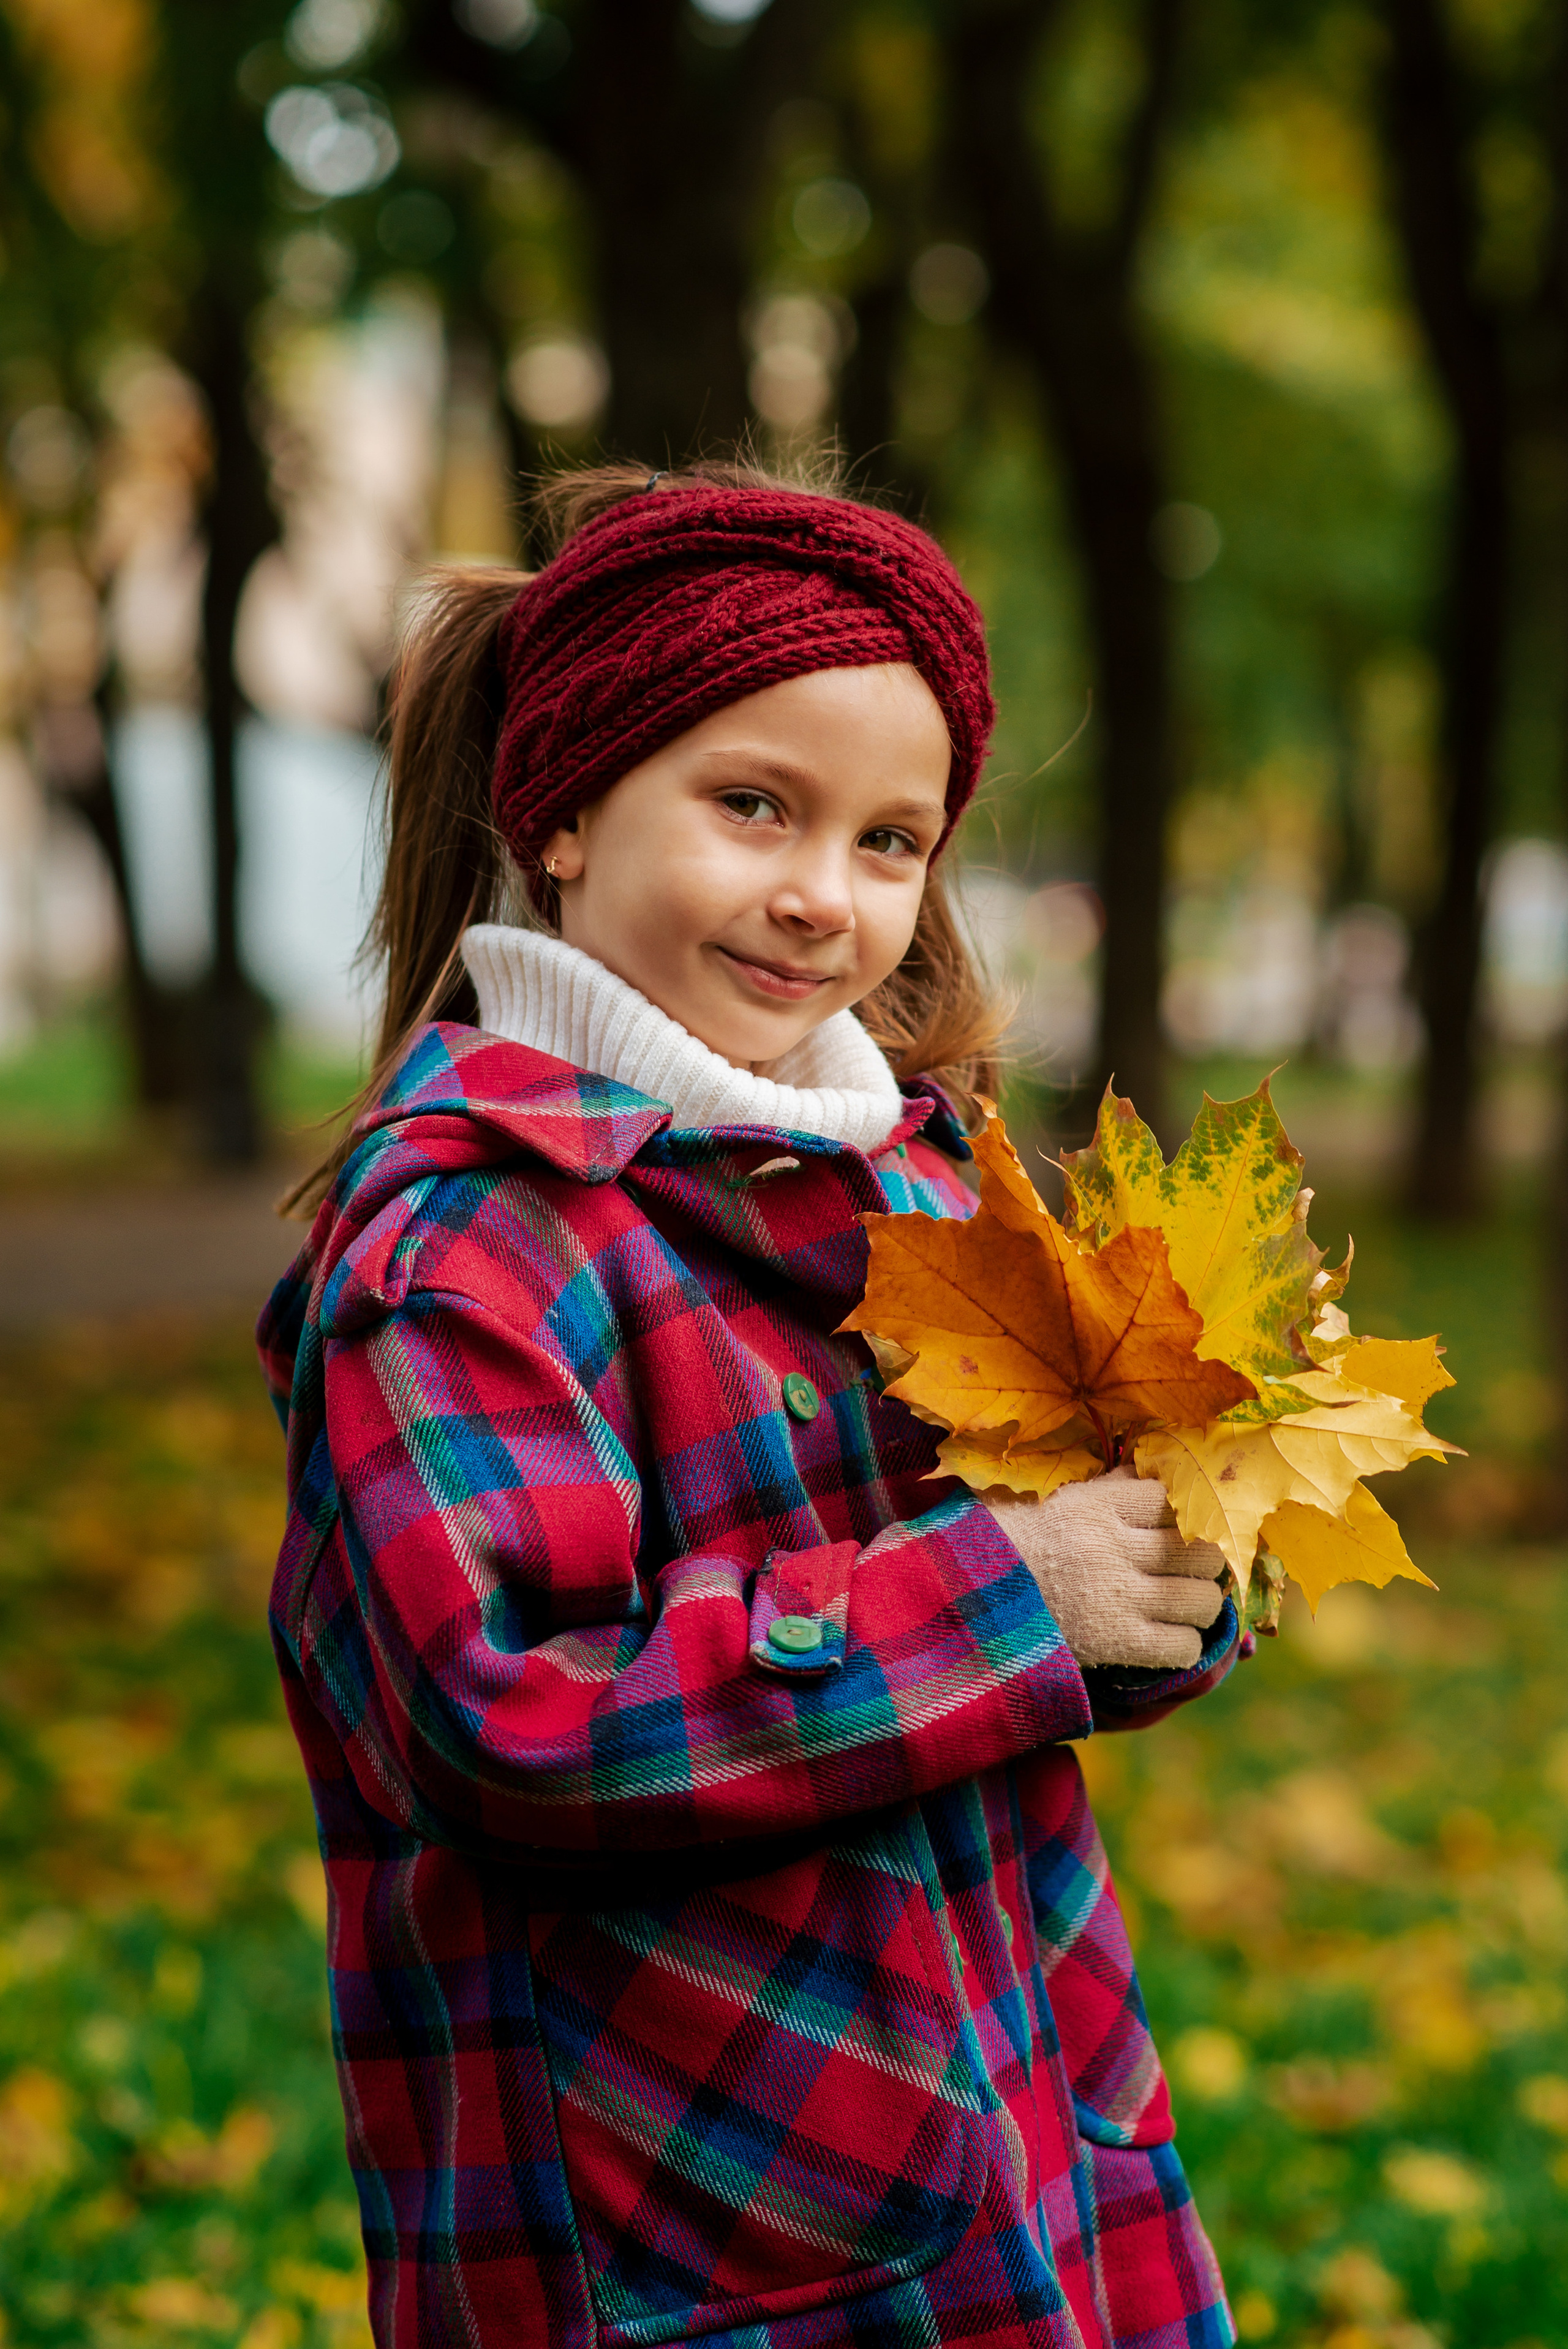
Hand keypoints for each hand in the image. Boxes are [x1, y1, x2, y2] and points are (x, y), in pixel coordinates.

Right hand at [985, 1463, 1226, 1669]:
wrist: (964, 1600)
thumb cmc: (1006, 1542)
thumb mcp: (1050, 1500)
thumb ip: (1104, 1488)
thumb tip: (1148, 1471)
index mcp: (1096, 1506)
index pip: (1170, 1499)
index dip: (1181, 1513)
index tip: (1175, 1526)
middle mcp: (1112, 1549)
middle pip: (1198, 1550)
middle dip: (1201, 1559)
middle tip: (1189, 1566)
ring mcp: (1117, 1599)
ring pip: (1201, 1600)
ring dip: (1198, 1603)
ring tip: (1182, 1602)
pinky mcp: (1115, 1644)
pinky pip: (1183, 1646)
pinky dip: (1182, 1643)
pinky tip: (1164, 1636)